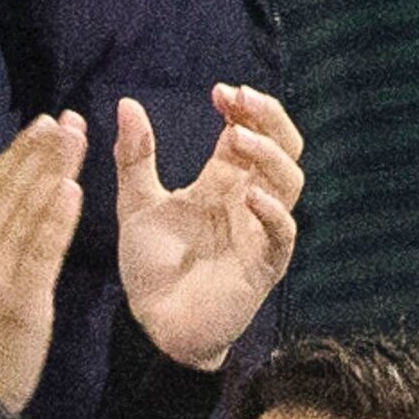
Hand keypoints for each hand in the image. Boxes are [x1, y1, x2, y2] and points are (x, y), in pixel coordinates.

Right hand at [0, 112, 86, 410]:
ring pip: (28, 213)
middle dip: (42, 152)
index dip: (17, 153)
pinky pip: (41, 252)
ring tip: (78, 138)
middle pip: (10, 192)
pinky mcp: (21, 303)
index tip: (42, 124)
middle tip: (69, 119)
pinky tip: (73, 189)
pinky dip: (56, 219)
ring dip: (55, 172)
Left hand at [115, 84, 303, 370]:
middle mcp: (248, 200)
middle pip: (283, 146)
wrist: (153, 326)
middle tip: (239, 100)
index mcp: (223, 182)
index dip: (244, 107)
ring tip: (237, 139)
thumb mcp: (137, 204)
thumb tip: (126, 102)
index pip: (250, 131)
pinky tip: (250, 197)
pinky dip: (273, 212)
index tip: (219, 92)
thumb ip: (134, 157)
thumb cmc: (151, 267)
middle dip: (268, 117)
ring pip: (291, 181)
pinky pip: (283, 234)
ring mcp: (260, 231)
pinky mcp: (264, 266)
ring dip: (269, 155)